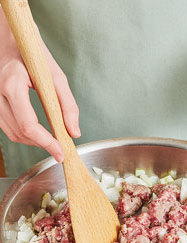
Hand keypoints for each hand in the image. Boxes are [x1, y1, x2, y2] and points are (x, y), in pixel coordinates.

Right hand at [0, 9, 79, 161]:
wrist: (11, 40)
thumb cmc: (34, 55)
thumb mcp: (57, 76)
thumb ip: (67, 105)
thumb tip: (73, 132)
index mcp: (13, 83)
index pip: (28, 124)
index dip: (46, 143)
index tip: (60, 152)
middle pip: (20, 132)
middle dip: (42, 144)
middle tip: (60, 148)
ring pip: (12, 133)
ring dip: (33, 142)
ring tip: (51, 140)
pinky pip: (7, 127)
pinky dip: (24, 135)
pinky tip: (38, 133)